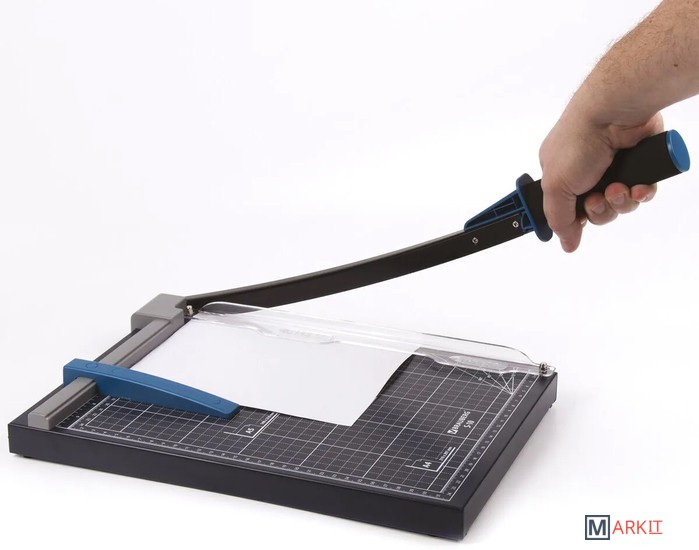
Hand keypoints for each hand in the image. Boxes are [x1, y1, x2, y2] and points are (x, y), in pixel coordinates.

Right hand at [539, 110, 663, 251]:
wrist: (614, 114)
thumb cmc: (577, 141)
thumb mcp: (555, 186)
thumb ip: (558, 219)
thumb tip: (566, 244)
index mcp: (560, 175)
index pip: (566, 209)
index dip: (573, 219)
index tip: (576, 224)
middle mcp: (586, 172)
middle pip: (595, 212)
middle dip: (598, 210)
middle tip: (597, 198)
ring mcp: (614, 169)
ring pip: (620, 205)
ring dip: (619, 202)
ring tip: (618, 187)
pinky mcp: (639, 165)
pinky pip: (642, 194)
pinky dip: (641, 194)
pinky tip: (638, 186)